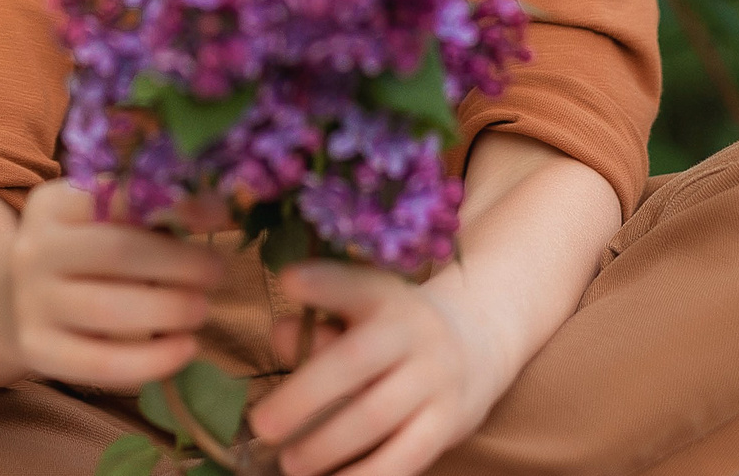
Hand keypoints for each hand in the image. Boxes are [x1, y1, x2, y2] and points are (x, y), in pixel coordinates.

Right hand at [0, 179, 224, 390]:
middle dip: (178, 264)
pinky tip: (185, 349)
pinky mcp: (38, 350)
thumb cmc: (82, 253)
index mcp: (55, 204)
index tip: (220, 215)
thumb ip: (154, 211)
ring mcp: (31, 302)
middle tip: (216, 272)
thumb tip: (217, 208)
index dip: (174, 205)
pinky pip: (101, 362)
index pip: (117, 196)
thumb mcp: (104, 220)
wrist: (13, 300)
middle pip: (116, 252)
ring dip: (169, 310)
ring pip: (108, 309)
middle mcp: (35, 249)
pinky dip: (152, 360)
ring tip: (202, 310)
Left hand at [247, 262, 512, 475]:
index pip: (356, 285)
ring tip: (290, 462)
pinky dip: (368, 474)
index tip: (288, 281)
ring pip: (376, 415)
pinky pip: (406, 456)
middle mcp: (414, 332)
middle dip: (304, 396)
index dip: (324, 284)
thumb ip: (319, 323)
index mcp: (386, 296)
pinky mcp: (448, 423)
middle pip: (354, 362)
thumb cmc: (393, 330)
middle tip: (261, 425)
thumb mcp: (363, 310)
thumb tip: (281, 336)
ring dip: (326, 444)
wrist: (476, 343)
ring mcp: (435, 379)